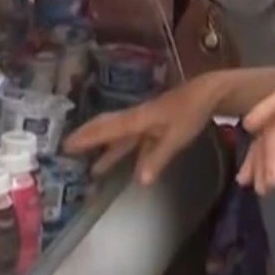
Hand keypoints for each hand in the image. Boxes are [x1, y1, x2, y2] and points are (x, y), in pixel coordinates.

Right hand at [64, 74, 223, 185]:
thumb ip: (158, 158)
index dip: (86, 138)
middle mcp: (137, 119)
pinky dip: (128, 153)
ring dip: (106, 150)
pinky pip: (135, 141)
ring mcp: (146, 122)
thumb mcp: (175, 137)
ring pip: (120, 136)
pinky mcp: (155, 125)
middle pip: (107, 129)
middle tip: (68, 149)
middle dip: (88, 139)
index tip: (66, 145)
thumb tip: (140, 181)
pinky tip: (131, 169)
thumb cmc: (191, 113)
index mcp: (138, 120)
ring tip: (93, 169)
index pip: (106, 129)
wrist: (208, 93)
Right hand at [236, 64, 274, 195]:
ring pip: (266, 143)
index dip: (265, 110)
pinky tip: (248, 181)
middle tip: (270, 182)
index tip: (249, 125)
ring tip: (260, 189)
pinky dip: (258, 166)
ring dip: (260, 164)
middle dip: (269, 156)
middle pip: (274, 130)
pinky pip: (267, 153)